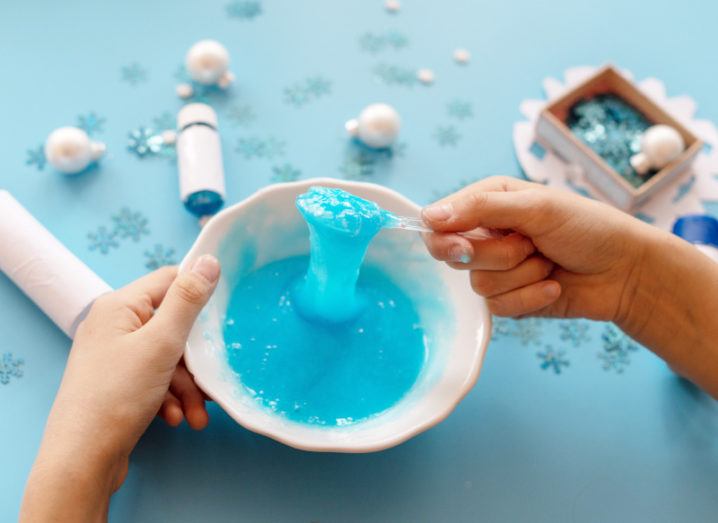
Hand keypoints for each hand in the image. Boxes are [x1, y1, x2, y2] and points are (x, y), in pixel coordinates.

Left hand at [21, 255, 219, 521]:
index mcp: (120, 306)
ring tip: (197, 415)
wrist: (83, 459)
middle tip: (212, 380)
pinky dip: (171, 398)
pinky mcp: (118, 383)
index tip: (225, 313)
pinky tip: (177, 418)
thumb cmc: (118, 395)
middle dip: (196, 359)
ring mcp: (115, 356)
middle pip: (173, 326)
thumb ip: (188, 301)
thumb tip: (209, 261)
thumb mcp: (162, 342)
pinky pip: (155, 379)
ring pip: (168, 358)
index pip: (169, 280)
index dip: (199, 293)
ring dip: (188, 386)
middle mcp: (115, 326)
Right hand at [421, 176, 652, 320]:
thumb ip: (481, 208)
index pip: (440, 222)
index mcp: (488, 204)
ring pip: (480, 285)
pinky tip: (553, 286)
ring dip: (522, 275)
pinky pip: (499, 307)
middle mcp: (488, 236)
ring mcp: (499, 270)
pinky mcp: (511, 299)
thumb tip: (428, 216)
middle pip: (458, 257)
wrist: (626, 271)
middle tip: (530, 243)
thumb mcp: (536, 206)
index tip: (460, 246)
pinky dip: (530, 297)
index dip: (443, 237)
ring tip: (548, 262)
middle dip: (500, 254)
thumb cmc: (588, 227)